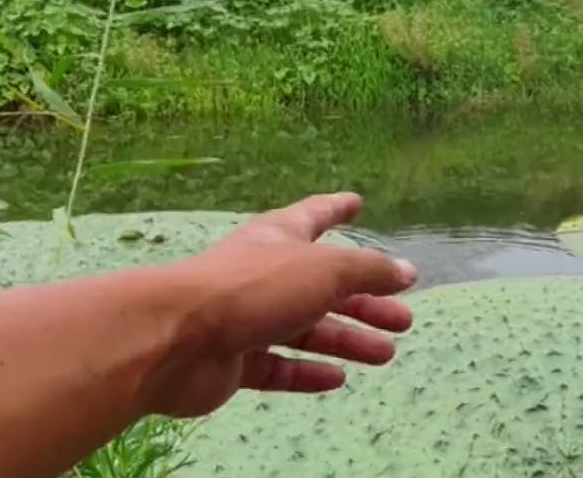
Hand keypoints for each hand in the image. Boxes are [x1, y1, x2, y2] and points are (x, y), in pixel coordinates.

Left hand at [141, 193, 417, 417]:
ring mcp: (248, 319)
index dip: (337, 208)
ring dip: (347, 339)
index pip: (316, 216)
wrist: (175, 339)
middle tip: (403, 317)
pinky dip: (308, 371)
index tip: (357, 202)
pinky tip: (337, 379)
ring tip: (386, 354)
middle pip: (323, 285)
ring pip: (307, 329)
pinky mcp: (234, 361)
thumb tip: (407, 271)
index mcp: (281, 239)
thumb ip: (369, 272)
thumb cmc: (253, 288)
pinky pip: (279, 366)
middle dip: (364, 300)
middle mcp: (265, 274)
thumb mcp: (325, 270)